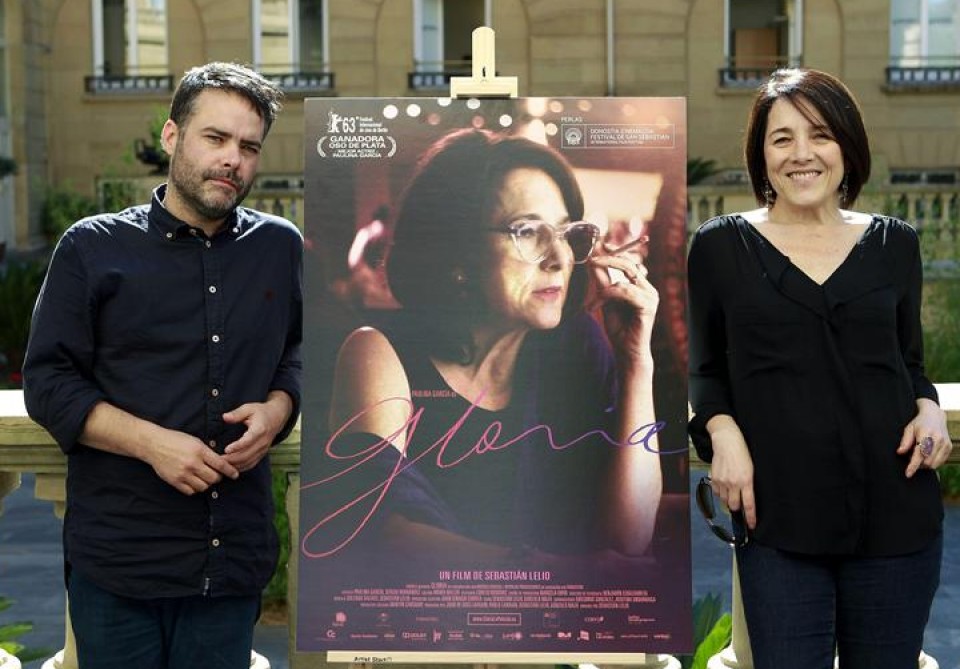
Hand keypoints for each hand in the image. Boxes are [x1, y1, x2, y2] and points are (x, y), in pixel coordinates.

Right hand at [146, 428, 238, 495]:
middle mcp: (192, 463)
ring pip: (203, 487)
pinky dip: (195, 488)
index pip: (221, 464)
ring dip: (207, 484)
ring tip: (204, 478)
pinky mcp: (175, 481)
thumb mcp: (195, 441)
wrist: (154, 445)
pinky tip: (194, 482)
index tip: (235, 474)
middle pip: (214, 478)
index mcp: (200, 451)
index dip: (230, 471)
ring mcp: (183, 474)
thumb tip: (222, 463)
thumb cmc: (176, 440)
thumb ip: (208, 452)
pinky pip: (191, 491)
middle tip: (216, 475)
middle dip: (218, 478)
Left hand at [222, 393, 291, 471]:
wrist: (276, 418)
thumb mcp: (249, 408)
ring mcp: (263, 449)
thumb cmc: (261, 412)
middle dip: (232, 459)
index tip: (226, 449)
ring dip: (235, 465)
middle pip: (247, 454)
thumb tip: (224, 417)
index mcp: (260, 429)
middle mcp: (263, 441)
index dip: (237, 446)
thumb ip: (237, 413)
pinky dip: (241, 467)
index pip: (248, 440)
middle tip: (218, 460)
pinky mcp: (262, 454)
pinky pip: (251, 464)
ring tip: (222, 465)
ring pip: (248, 461)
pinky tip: (231, 467)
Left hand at [587, 248, 658, 363]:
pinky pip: (625, 291)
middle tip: (591, 259)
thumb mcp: (607, 300)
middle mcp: (648, 289)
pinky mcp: (648, 305)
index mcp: (641, 286)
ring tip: (593, 303)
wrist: (626, 351)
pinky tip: (597, 306)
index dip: (615, 253)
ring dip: (603, 289)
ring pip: (624, 280)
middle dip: (609, 259)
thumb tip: (592, 261)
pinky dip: (608, 295)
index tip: (600, 246)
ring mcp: (651, 296)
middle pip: (629, 264)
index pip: (629, 262)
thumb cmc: (618, 328)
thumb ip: (603, 282)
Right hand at [706, 417, 756, 528]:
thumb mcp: (750, 469)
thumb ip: (748, 484)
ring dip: (727, 499)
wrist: (727, 441)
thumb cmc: (742, 453)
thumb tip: (746, 499)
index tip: (752, 525)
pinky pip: (716, 492)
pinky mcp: (714, 478)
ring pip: (724, 500)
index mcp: (746, 481)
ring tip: (730, 489)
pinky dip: (719, 492)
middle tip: (738, 502)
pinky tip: (723, 484)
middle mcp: (734, 483)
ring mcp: (722, 481)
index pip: (749, 504)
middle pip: (734, 506)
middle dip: (736, 507)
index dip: (751, 517)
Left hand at [897, 398, 952, 477]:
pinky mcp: (949, 447)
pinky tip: (927, 455)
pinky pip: (940, 462)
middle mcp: (938, 439)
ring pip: (934, 464)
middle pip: (927, 461)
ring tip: (919, 456)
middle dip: (918, 464)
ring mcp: (945, 444)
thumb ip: (905, 441)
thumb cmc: (919, 423)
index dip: (913, 465)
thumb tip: (900, 453)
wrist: (935, 416)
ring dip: (925, 464)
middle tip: (911, 458)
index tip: (908, 474)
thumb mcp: (909, 429)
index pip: (919, 453)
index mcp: (926, 434)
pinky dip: (932, 462)